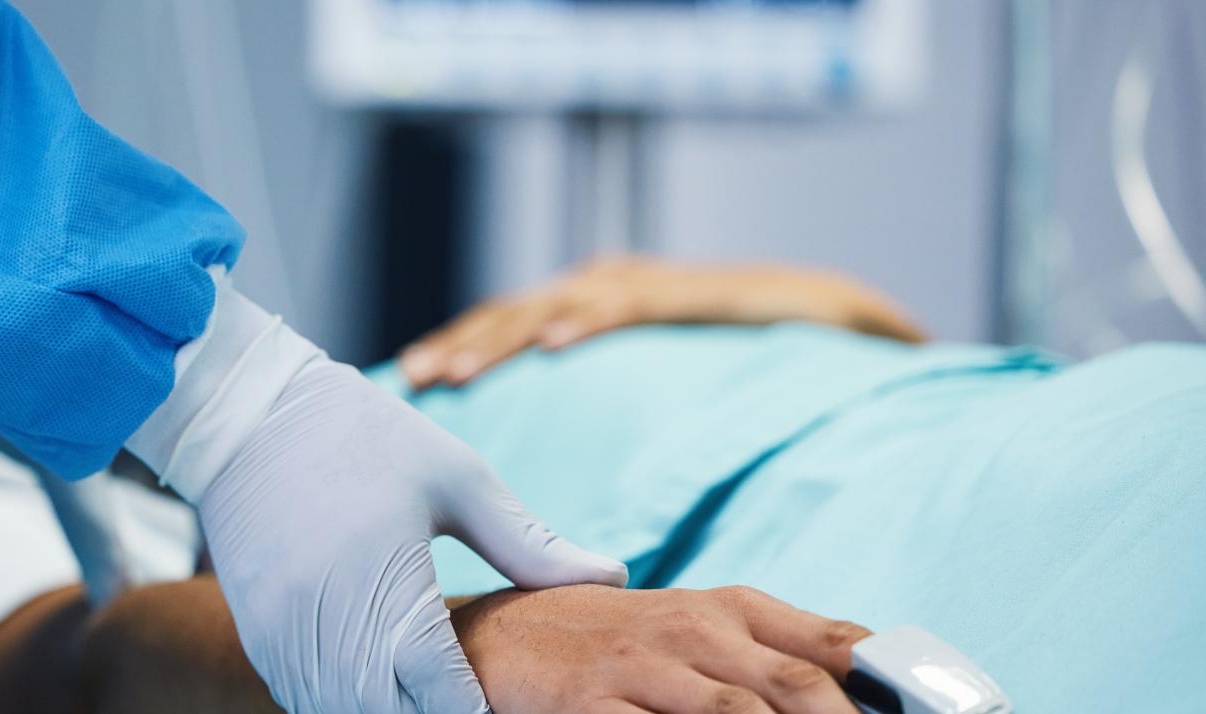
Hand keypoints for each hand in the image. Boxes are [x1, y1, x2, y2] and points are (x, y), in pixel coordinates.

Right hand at [197, 358, 627, 712]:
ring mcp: (285, 635)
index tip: (510, 707)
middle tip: (473, 700)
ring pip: (340, 713)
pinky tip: (374, 681)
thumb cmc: (361, 434)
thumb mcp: (457, 480)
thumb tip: (612, 576)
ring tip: (426, 694)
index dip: (481, 713)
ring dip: (385, 710)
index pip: (446, 695)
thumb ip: (530, 545)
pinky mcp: (258, 631)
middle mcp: (330, 626)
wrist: (245, 412)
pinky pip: (301, 695)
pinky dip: (341, 699)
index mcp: (390, 589)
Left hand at [399, 258, 927, 389]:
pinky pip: (633, 304)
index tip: (412, 379)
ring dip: (504, 337)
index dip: (460, 347)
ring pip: (558, 305)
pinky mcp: (696, 291)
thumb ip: (604, 403)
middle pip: (516, 313)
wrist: (840, 317)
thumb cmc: (744, 357)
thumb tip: (550, 467)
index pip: (507, 324)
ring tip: (461, 370)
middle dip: (462, 344)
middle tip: (414, 377)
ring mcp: (650, 283)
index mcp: (590, 302)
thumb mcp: (655, 378)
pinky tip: (554, 342)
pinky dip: (590, 318)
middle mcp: (609, 283)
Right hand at [452, 585, 871, 713]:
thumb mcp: (700, 630)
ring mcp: (643, 668)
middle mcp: (695, 631)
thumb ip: (779, 651)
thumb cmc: (618, 642)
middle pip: (802, 687)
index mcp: (733, 610)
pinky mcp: (592, 706)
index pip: (838, 646)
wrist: (498, 634)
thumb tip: (872, 691)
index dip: (899, 686)